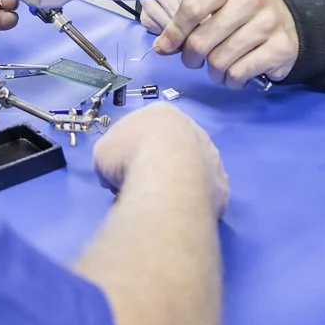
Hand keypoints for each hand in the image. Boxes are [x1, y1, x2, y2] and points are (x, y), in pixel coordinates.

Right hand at [93, 104, 228, 217]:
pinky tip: (179, 211)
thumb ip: (111, 158)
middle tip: (140, 187)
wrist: (167, 177)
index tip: (123, 169)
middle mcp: (193, 129)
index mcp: (162, 114)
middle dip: (157, 166)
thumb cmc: (130, 156)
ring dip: (177, 184)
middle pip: (172, 149)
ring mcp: (211, 155)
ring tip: (158, 202)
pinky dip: (192, 202)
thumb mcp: (103, 153)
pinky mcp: (221, 184)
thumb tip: (116, 176)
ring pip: (191, 171)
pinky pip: (204, 193)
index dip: (130, 151)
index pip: (146, 130)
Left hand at [147, 0, 297, 87]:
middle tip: (196, 61)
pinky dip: (232, 81)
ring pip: (219, 61)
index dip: (174, 32)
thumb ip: (187, 20)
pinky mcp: (280, 48)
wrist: (289, 22)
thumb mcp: (217, 5)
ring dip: (214, 73)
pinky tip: (235, 75)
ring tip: (220, 68)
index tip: (167, 46)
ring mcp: (268, 24)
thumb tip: (161, 47)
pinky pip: (239, 74)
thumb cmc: (244, 15)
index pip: (191, 7)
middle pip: (201, 40)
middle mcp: (250, 1)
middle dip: (191, 58)